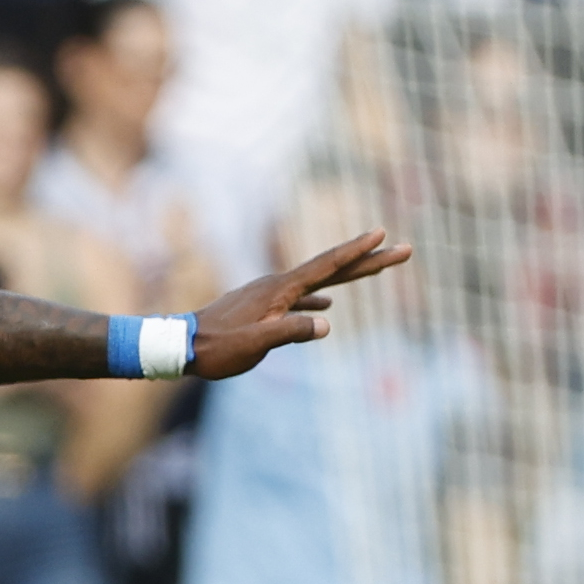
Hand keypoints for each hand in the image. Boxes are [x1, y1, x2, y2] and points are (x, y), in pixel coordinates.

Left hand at [192, 230, 412, 378]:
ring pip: (317, 282)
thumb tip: (327, 323)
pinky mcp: (260, 307)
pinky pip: (298, 298)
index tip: (383, 234)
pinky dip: (316, 297)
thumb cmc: (217, 348)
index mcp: (279, 290)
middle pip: (331, 270)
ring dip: (347, 276)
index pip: (327, 267)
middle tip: (403, 249)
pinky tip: (326, 304)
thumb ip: (291, 332)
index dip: (357, 252)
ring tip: (373, 269)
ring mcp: (268, 294)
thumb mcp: (257, 344)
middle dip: (368, 260)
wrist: (180, 347)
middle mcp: (276, 285)